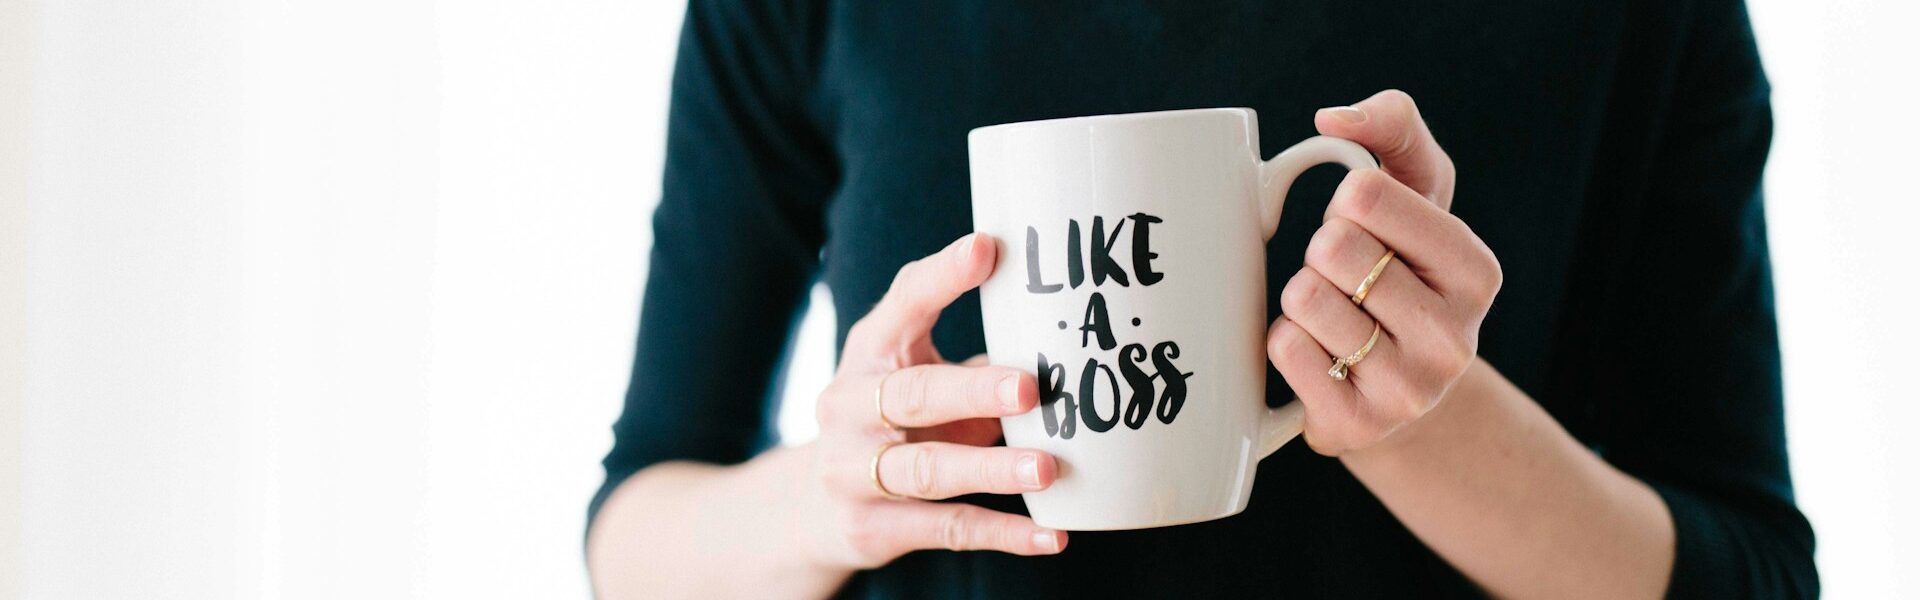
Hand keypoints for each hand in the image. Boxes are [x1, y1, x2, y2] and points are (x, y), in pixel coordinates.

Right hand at [801, 233, 1067, 569]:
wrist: (818, 508)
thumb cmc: (896, 423)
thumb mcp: (919, 374)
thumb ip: (975, 356)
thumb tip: (1069, 334)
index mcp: (869, 351)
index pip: (903, 304)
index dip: (943, 277)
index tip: (988, 249)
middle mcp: (849, 406)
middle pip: (913, 395)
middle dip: (973, 391)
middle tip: (1029, 388)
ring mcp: (852, 471)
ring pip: (928, 470)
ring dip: (991, 469)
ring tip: (1047, 469)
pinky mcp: (871, 528)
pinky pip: (946, 529)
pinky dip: (1003, 534)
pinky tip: (1052, 535)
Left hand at [1266, 90, 1502, 454]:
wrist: (1396, 389)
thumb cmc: (1400, 270)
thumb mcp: (1415, 191)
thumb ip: (1393, 127)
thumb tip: (1334, 118)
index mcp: (1476, 270)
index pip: (1364, 195)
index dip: (1345, 203)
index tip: (1365, 228)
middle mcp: (1455, 337)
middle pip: (1331, 248)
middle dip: (1320, 253)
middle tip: (1346, 279)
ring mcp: (1410, 390)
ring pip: (1303, 299)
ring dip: (1300, 299)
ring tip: (1334, 318)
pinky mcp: (1357, 426)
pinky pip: (1284, 349)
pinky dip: (1284, 341)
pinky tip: (1318, 356)